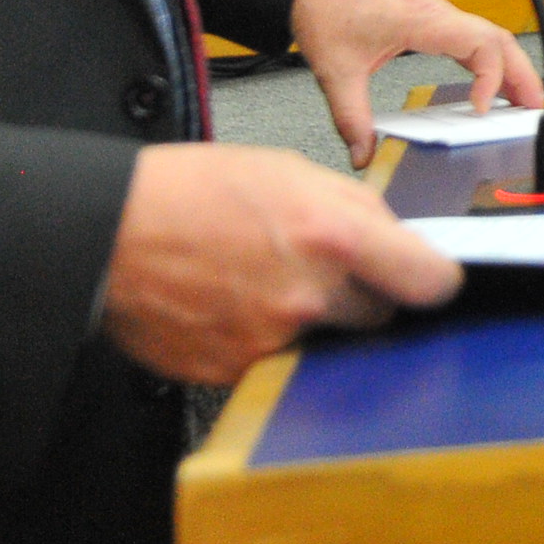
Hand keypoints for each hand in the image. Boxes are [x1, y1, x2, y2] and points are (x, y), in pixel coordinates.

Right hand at [102, 143, 459, 384]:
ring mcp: (271, 342)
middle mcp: (307, 297)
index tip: (433, 280)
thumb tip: (397, 239)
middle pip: (380, 318)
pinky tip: (239, 306)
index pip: (427, 282)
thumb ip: (354, 208)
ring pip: (329, 344)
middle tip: (331, 272)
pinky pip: (279, 364)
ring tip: (270, 283)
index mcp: (332, 237)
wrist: (108, 233)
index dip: (436, 281)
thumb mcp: (289, 170)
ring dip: (317, 321)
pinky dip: (270, 341)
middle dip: (367, 297)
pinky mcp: (234, 373)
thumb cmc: (190, 191)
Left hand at [290, 0, 543, 168]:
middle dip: (521, 75)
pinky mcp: (433, 20)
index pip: (479, 43)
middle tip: (534, 111)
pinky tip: (493, 85)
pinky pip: (476, 38)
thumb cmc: (327, 12)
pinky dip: (493, 61)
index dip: (490, 77)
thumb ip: (352, 119)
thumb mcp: (336, 73)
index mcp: (422, 22)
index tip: (480, 110)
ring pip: (492, 37)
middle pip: (499, 41)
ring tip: (524, 101)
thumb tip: (364, 155)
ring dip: (512, 67)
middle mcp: (438, 15)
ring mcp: (439, 15)